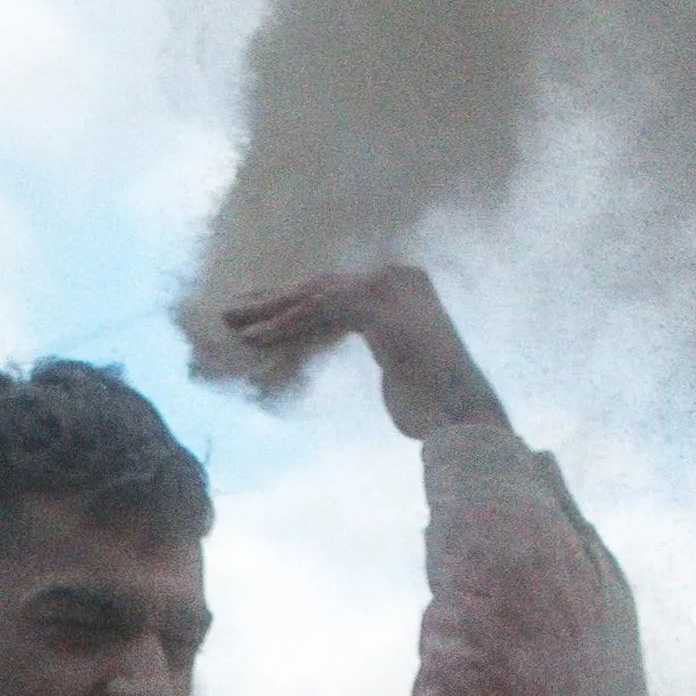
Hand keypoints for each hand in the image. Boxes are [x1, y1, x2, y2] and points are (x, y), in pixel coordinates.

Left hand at [209, 261, 510, 438]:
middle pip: (322, 287)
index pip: (337, 288)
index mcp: (406, 282)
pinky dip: (286, 323)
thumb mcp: (400, 361)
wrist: (462, 418)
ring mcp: (390, 287)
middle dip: (274, 300)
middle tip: (232, 312)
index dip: (293, 301)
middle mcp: (398, 276)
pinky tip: (256, 336)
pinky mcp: (377, 306)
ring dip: (270, 311)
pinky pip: (320, 310)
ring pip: (315, 295)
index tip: (258, 311)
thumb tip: (358, 341)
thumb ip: (380, 339)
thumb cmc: (435, 402)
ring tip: (233, 323)